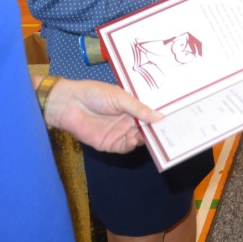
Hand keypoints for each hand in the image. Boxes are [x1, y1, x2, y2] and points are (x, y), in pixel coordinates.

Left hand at [40, 77, 162, 152]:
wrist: (69, 104)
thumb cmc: (95, 94)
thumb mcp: (121, 98)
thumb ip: (139, 109)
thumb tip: (161, 117)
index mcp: (132, 107)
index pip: (150, 115)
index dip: (160, 118)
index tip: (173, 121)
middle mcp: (128, 121)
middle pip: (147, 129)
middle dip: (156, 132)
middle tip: (168, 134)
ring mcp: (119, 133)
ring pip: (138, 140)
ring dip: (145, 140)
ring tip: (150, 137)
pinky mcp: (109, 144)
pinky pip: (124, 148)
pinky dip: (131, 146)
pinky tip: (134, 141)